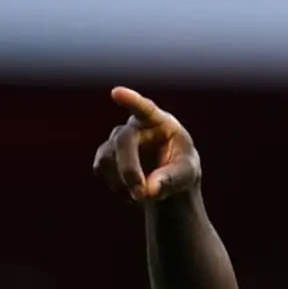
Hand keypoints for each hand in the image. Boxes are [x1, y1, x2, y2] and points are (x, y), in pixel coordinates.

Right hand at [91, 87, 200, 201]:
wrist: (168, 181)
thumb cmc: (182, 170)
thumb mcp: (186, 175)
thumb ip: (170, 180)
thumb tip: (147, 191)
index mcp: (160, 122)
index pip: (145, 108)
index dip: (131, 100)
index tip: (116, 93)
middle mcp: (135, 126)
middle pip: (123, 140)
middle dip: (129, 169)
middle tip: (142, 194)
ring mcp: (117, 139)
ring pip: (108, 157)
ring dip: (123, 182)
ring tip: (143, 196)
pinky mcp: (105, 155)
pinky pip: (101, 169)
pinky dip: (116, 187)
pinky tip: (131, 194)